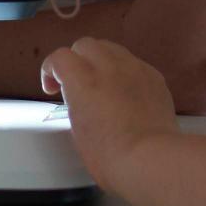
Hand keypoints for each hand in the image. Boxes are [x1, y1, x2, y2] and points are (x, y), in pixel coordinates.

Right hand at [40, 37, 179, 180]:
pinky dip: (124, 72)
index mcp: (83, 80)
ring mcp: (134, 68)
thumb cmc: (107, 155)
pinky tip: (127, 94)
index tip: (52, 90)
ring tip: (103, 85)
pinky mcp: (154, 76)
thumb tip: (83, 98)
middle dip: (77, 61)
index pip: (60, 58)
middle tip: (77, 84)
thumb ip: (77, 102)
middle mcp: (108, 66)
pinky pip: (133, 63)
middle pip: (85, 45)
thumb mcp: (78, 128)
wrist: (150, 160)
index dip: (51, 71)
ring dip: (101, 61)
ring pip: (111, 49)